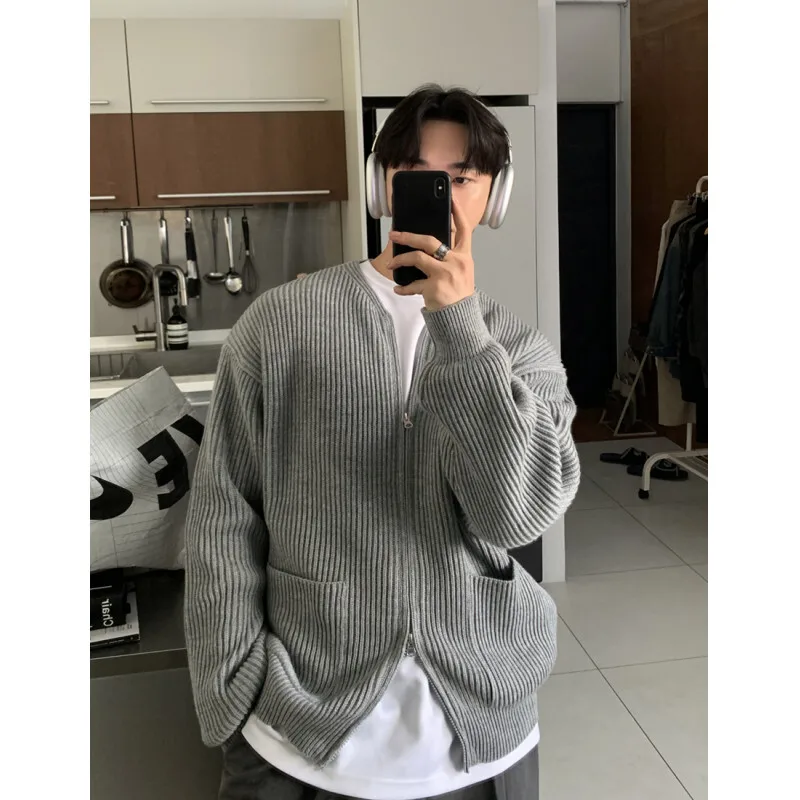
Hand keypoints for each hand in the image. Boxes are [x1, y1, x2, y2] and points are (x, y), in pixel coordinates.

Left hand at [388, 197, 475, 311]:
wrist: (461, 321)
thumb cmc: (459, 297)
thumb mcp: (461, 273)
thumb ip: (450, 258)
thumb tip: (428, 247)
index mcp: (465, 257)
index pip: (464, 229)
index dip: (457, 213)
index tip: (450, 199)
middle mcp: (456, 262)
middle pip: (430, 241)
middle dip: (408, 236)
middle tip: (394, 234)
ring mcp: (445, 274)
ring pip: (417, 257)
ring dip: (400, 260)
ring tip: (391, 264)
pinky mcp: (434, 288)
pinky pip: (413, 284)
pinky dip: (403, 288)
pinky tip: (398, 289)